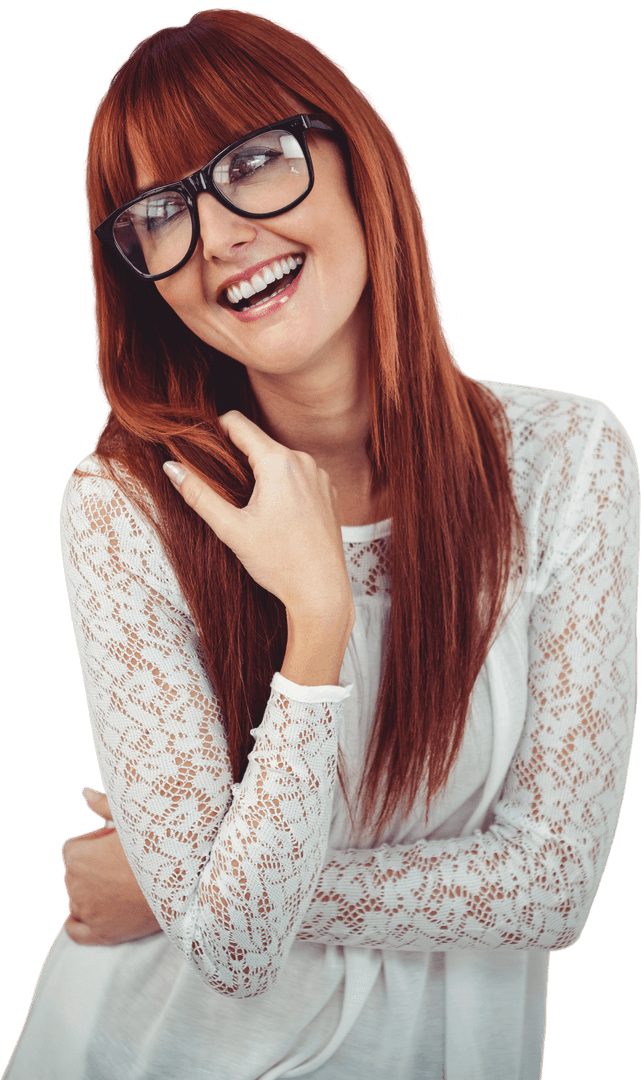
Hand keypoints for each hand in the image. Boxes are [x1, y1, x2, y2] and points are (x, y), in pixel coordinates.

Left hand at [62, 788, 159, 944]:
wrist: (188, 879)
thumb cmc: (160, 843)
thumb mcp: (132, 817)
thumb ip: (103, 805)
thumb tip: (85, 793)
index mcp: (77, 855)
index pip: (74, 848)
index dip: (96, 845)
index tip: (116, 845)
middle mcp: (76, 886)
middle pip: (76, 874)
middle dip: (95, 869)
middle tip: (125, 863)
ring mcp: (88, 913)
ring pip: (78, 901)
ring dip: (93, 893)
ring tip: (123, 884)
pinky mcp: (102, 934)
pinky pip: (76, 932)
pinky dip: (80, 923)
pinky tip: (97, 912)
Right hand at [163, 411, 353, 621]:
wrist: (321, 590)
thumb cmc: (279, 562)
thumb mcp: (231, 528)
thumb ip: (198, 494)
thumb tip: (170, 467)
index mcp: (279, 462)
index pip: (238, 423)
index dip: (214, 429)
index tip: (199, 444)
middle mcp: (304, 460)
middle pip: (259, 442)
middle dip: (236, 456)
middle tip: (217, 482)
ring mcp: (320, 475)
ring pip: (280, 460)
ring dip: (260, 471)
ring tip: (247, 503)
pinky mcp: (328, 491)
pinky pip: (299, 475)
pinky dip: (282, 484)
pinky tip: (275, 513)